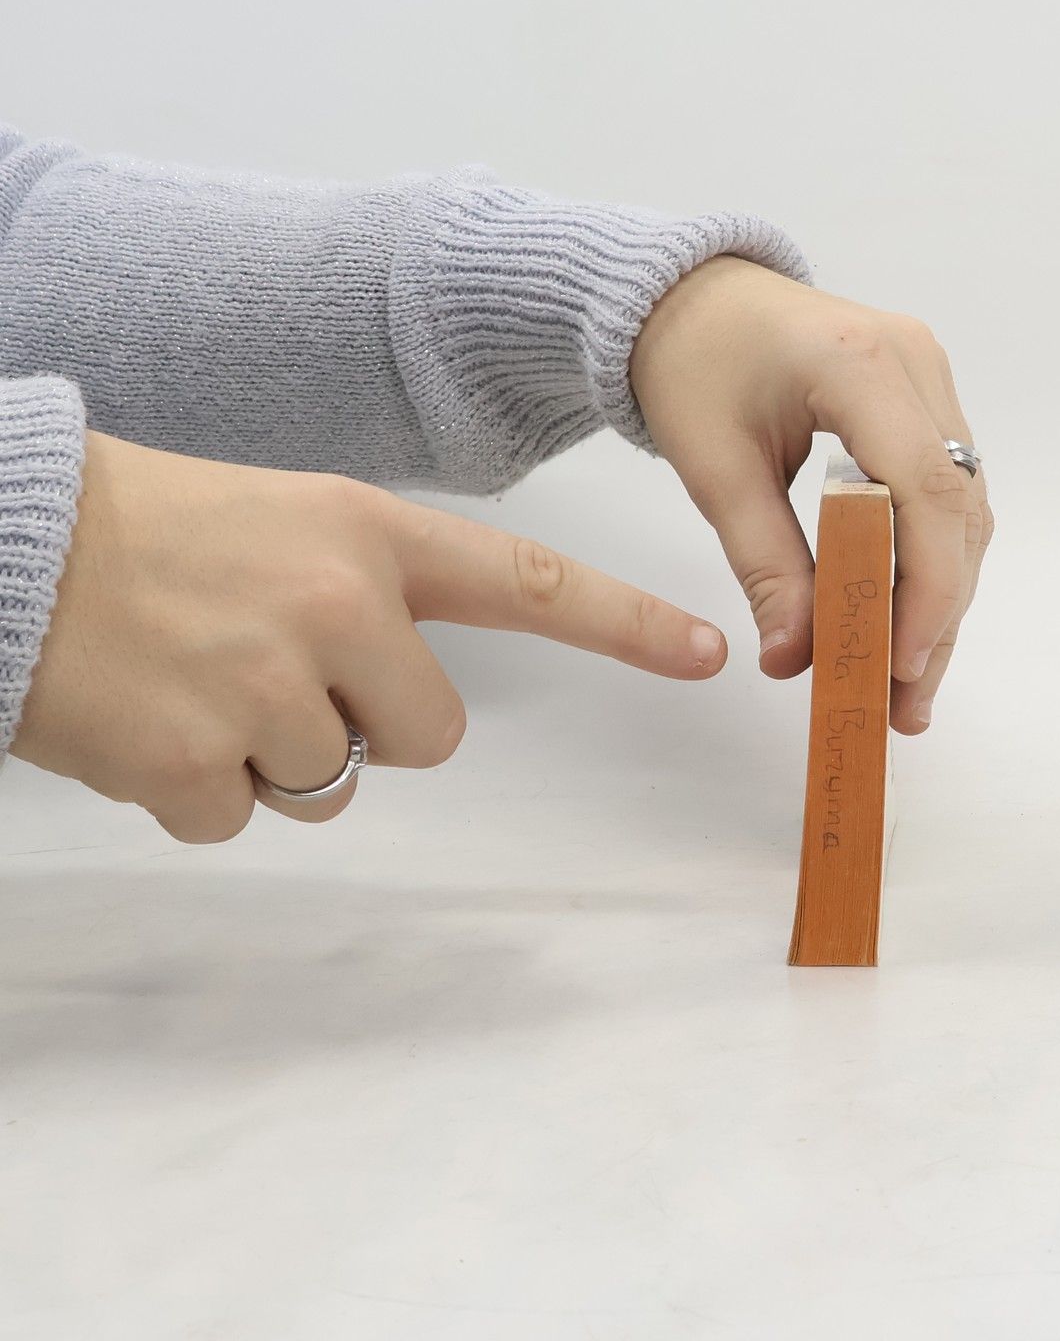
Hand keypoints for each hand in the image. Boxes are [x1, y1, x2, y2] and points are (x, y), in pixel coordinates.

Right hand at [11, 431, 727, 840]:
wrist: (12, 541)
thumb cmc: (157, 532)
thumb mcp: (289, 523)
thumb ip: (370, 592)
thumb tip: (407, 706)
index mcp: (371, 534)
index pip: (528, 580)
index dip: (625, 624)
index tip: (708, 653)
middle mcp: (339, 605)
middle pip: (432, 733)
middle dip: (370, 726)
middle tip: (276, 672)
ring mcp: (270, 686)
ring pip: (335, 784)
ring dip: (275, 758)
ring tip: (198, 682)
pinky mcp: (198, 764)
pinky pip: (241, 817)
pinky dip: (198, 791)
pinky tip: (150, 721)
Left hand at [629, 255, 992, 733]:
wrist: (691, 296)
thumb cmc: (694, 365)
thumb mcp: (715, 468)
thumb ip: (763, 562)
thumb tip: (796, 657)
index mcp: (859, 363)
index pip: (925, 487)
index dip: (927, 585)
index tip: (900, 665)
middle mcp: (916, 362)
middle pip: (958, 507)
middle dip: (938, 612)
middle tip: (904, 704)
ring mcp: (930, 376)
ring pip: (963, 507)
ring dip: (942, 596)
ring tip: (904, 685)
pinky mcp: (926, 396)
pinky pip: (947, 490)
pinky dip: (930, 558)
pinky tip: (905, 620)